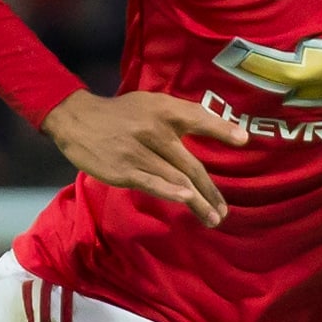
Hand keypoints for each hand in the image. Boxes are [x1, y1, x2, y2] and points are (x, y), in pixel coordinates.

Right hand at [44, 89, 248, 225]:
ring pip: (175, 178)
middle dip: (210, 190)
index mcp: (164, 111)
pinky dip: (170, 191)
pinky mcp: (123, 169)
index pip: (197, 118)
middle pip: (190, 164)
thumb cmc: (122, 114)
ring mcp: (138, 151)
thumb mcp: (152, 104)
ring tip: (213, 217)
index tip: (244, 140)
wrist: (78, 119)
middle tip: (224, 209)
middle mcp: (154, 130)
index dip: (221, 128)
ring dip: (197, 201)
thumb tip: (219, 130)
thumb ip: (181, 117)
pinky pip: (151, 182)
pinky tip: (186, 199)